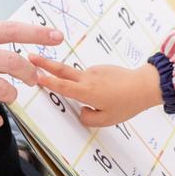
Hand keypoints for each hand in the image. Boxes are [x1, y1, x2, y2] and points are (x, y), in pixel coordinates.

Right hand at [29, 54, 161, 126]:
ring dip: (71, 79)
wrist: (145, 85)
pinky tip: (105, 93)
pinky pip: (89, 77)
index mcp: (86, 91)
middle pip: (62, 70)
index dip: (46, 81)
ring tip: (91, 94)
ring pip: (77, 76)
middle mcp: (88, 78)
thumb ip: (88, 117)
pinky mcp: (101, 68)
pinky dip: (88, 83)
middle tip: (30, 56)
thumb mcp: (106, 119)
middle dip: (44, 63)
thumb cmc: (126, 104)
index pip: (61, 85)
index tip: (33, 75)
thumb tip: (80, 110)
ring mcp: (95, 71)